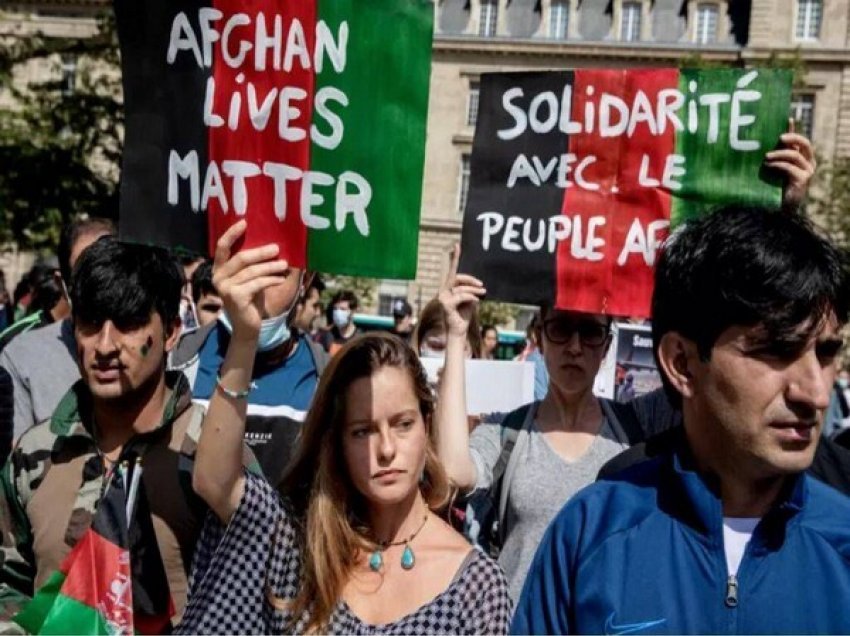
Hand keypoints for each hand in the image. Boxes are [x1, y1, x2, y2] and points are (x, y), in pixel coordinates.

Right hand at [212, 220, 288, 339]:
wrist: (247, 326)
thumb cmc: (251, 298)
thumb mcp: (250, 278)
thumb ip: (253, 264)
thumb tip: (272, 244)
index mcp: (219, 269)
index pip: (221, 247)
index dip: (231, 234)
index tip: (244, 222)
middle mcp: (218, 277)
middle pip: (241, 258)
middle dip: (261, 252)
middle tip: (277, 248)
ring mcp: (225, 288)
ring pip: (252, 271)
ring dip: (271, 267)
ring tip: (284, 264)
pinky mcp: (235, 297)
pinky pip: (257, 283)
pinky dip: (271, 280)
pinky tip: (281, 279)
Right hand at [437, 244, 485, 339]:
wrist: (459, 331)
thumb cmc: (464, 316)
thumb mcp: (470, 300)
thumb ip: (471, 290)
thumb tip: (479, 285)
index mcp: (448, 288)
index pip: (452, 271)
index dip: (455, 258)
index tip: (457, 245)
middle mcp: (443, 291)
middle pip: (457, 277)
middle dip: (471, 280)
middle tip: (482, 286)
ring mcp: (442, 297)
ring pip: (461, 288)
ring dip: (474, 291)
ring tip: (482, 295)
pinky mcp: (446, 304)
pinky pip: (461, 296)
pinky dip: (471, 298)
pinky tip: (476, 302)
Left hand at [765, 119, 815, 208]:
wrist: (777, 208)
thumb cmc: (772, 188)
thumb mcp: (772, 168)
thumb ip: (771, 157)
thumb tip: (759, 143)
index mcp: (802, 158)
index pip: (799, 141)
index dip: (793, 130)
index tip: (787, 119)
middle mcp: (808, 163)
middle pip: (804, 143)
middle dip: (792, 137)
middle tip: (779, 137)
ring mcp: (807, 171)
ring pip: (795, 155)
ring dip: (779, 154)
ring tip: (766, 157)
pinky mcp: (803, 179)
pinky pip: (790, 167)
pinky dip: (778, 165)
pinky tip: (768, 166)